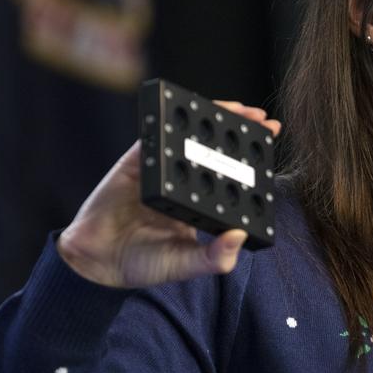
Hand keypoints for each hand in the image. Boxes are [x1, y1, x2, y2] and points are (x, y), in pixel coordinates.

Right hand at [57, 102, 280, 287]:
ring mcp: (158, 169)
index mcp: (197, 200)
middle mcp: (181, 180)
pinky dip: (168, 123)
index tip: (273, 139)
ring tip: (236, 109)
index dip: (249, 156)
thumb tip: (240, 236)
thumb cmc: (144, 264)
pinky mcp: (135, 163)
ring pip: (186, 136)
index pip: (228, 173)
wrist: (99, 264)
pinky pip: (153, 137)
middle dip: (237, 128)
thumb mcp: (187, 264)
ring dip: (210, 117)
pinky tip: (187, 114)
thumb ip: (214, 257)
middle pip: (212, 148)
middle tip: (261, 117)